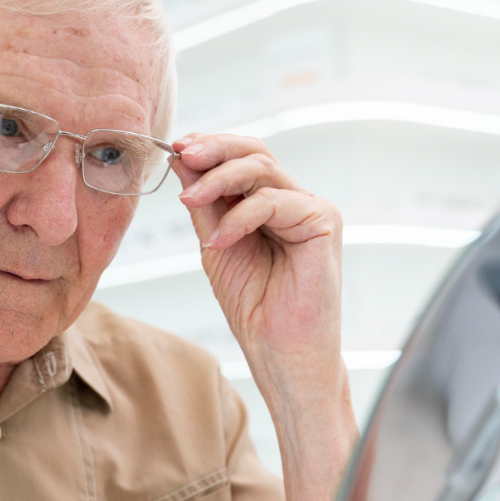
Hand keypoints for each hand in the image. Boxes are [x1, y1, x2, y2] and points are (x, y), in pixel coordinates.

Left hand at [172, 133, 343, 396]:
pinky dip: (239, 218)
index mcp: (271, 203)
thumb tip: (182, 159)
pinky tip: (217, 241)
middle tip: (183, 153)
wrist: (281, 353)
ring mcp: (312, 209)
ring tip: (189, 200)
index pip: (242, 158)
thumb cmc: (254, 307)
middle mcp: (295, 200)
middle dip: (214, 149)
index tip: (175, 147)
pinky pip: (273, 202)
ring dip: (218, 180)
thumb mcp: (216, 245)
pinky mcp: (324, 222)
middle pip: (255, 152)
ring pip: (263, 169)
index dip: (210, 147)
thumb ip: (205, 204)